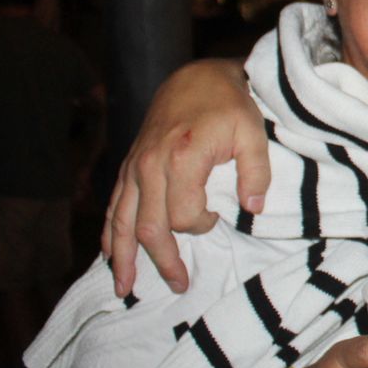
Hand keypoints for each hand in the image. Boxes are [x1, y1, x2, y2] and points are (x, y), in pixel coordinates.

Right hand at [101, 59, 268, 296]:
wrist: (197, 77)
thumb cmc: (230, 105)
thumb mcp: (253, 133)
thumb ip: (257, 171)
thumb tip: (253, 208)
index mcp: (181, 157)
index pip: (183, 214)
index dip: (201, 225)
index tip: (218, 217)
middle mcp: (150, 165)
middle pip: (149, 227)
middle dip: (163, 261)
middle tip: (179, 285)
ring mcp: (134, 166)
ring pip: (123, 221)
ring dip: (124, 258)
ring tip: (125, 289)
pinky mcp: (128, 166)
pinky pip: (114, 205)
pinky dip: (110, 233)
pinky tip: (110, 256)